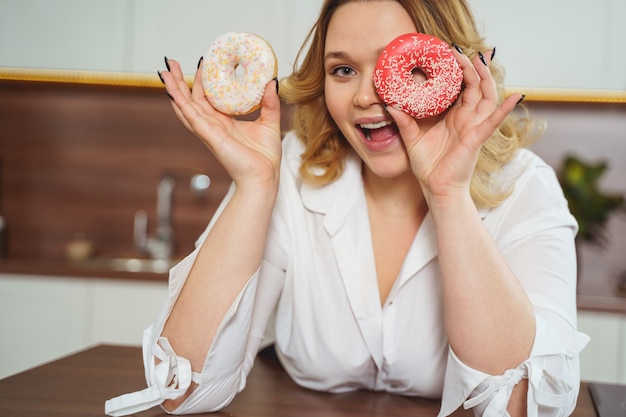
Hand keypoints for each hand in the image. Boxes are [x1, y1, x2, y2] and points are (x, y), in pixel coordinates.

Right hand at [160, 58, 281, 190]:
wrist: (264, 176)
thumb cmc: (265, 157)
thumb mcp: (270, 122)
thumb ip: (270, 103)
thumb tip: (271, 82)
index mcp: (225, 122)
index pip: (208, 97)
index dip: (203, 80)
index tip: (203, 62)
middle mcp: (213, 125)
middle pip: (192, 99)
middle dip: (181, 81)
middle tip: (173, 63)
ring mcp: (209, 131)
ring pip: (186, 107)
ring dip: (174, 89)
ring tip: (165, 73)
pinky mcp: (210, 136)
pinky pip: (192, 118)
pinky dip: (181, 105)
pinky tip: (173, 93)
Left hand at [387, 48, 522, 204]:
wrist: (436, 189)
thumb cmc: (428, 165)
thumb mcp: (412, 138)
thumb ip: (403, 121)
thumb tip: (390, 104)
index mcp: (453, 116)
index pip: (460, 87)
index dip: (457, 70)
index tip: (447, 53)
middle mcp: (466, 118)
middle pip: (475, 86)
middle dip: (470, 67)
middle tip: (459, 50)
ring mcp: (473, 127)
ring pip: (486, 97)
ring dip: (485, 78)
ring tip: (481, 60)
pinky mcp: (476, 139)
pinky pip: (493, 122)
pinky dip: (504, 109)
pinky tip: (515, 96)